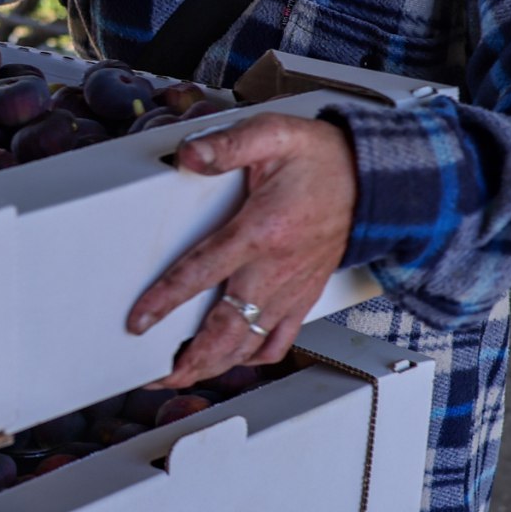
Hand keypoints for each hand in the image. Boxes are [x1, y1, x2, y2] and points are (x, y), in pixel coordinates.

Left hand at [126, 113, 358, 387]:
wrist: (371, 179)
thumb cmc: (320, 160)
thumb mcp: (272, 135)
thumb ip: (228, 145)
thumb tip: (190, 155)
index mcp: (259, 232)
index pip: (201, 272)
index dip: (165, 301)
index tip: (138, 322)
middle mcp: (274, 270)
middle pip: (226, 331)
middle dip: (189, 361)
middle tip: (155, 375)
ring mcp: (290, 290)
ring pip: (249, 346)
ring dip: (214, 367)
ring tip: (183, 375)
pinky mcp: (302, 298)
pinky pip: (278, 343)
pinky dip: (252, 359)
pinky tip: (232, 359)